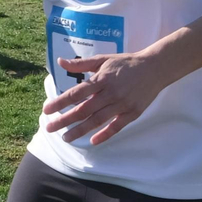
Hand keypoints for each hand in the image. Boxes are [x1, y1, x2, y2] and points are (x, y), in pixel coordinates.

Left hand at [41, 51, 179, 145]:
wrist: (155, 68)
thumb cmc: (125, 63)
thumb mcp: (103, 60)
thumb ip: (81, 64)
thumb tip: (60, 62)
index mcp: (101, 79)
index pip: (76, 93)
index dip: (60, 102)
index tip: (46, 110)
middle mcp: (110, 93)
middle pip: (83, 110)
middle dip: (64, 120)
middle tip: (49, 128)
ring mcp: (122, 104)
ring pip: (97, 120)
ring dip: (80, 130)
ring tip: (66, 138)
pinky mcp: (133, 113)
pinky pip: (117, 126)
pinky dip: (105, 134)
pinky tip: (93, 141)